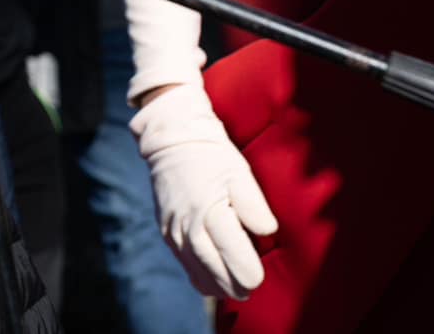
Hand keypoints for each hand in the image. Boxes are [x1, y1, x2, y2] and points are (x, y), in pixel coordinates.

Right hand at [131, 81, 276, 300]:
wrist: (173, 141)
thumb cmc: (213, 156)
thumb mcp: (240, 173)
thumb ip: (254, 205)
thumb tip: (266, 232)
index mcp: (210, 210)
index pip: (233, 255)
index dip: (249, 272)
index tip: (260, 278)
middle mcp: (189, 225)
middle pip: (213, 269)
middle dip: (234, 285)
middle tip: (250, 291)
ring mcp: (174, 230)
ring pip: (196, 270)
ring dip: (217, 285)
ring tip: (235, 292)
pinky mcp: (167, 230)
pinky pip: (183, 262)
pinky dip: (199, 277)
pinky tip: (213, 283)